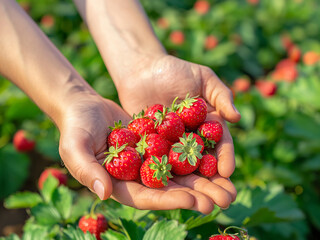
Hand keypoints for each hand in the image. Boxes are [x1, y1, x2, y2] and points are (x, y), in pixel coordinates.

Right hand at [58, 94, 235, 213]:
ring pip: (179, 172)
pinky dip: (196, 154)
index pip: (147, 197)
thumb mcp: (75, 147)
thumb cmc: (76, 127)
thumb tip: (104, 193)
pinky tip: (217, 156)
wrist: (85, 105)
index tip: (194, 201)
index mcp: (119, 185)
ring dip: (204, 179)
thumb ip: (87, 170)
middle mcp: (137, 177)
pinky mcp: (156, 145)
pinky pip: (179, 150)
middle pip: (170, 189)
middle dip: (197, 195)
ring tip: (229, 185)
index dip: (170, 200)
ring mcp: (148, 161)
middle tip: (224, 199)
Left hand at [115, 54, 239, 207]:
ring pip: (183, 168)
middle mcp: (191, 138)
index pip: (219, 143)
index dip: (224, 157)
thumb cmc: (175, 70)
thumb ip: (220, 95)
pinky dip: (162, 176)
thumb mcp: (203, 77)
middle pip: (204, 162)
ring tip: (199, 204)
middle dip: (214, 181)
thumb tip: (236, 118)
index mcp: (207, 123)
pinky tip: (167, 191)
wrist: (142, 70)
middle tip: (222, 201)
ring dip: (192, 186)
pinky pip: (157, 162)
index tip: (228, 172)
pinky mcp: (151, 146)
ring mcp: (171, 144)